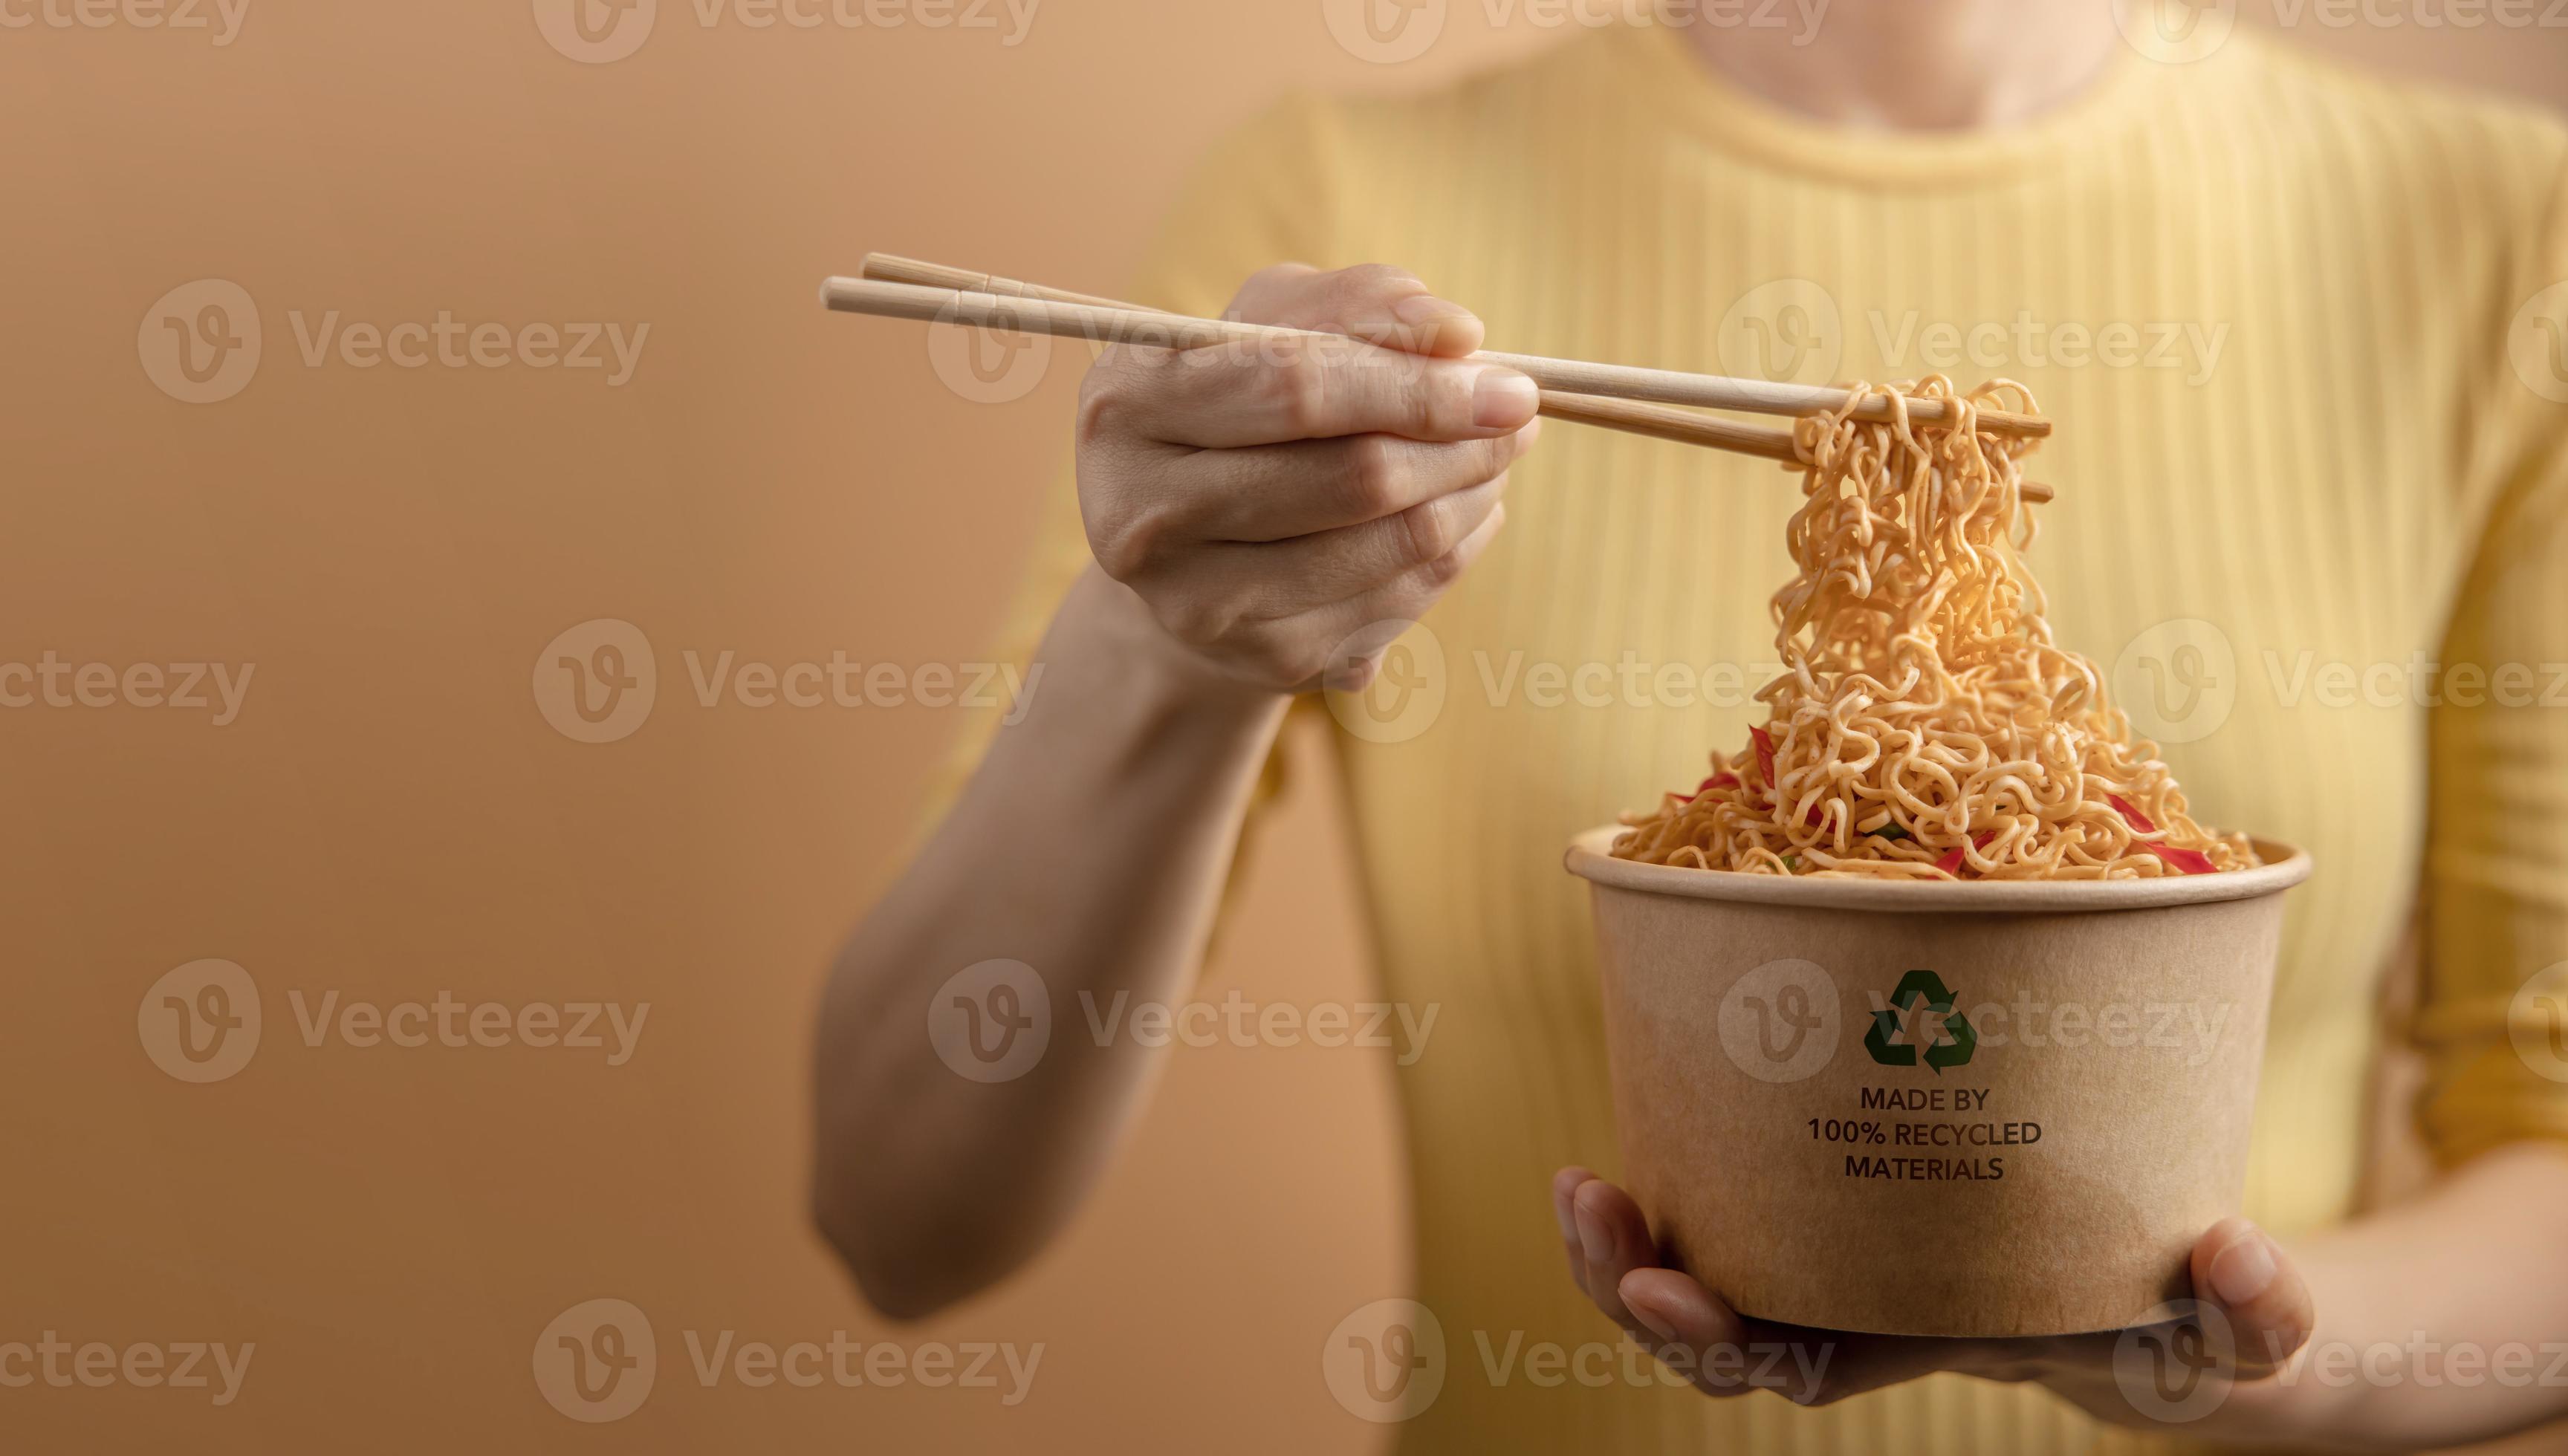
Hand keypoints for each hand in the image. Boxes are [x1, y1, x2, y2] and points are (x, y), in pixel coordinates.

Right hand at [1075, 263, 1539, 693]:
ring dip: (1469, 494)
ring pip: (1388, 548)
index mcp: (1128, 407)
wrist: (1180, 540)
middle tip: (1517, 415)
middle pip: (1351, 479)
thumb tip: (1454, 334)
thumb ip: (1355, 303)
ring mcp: (1200, 603)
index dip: (1411, 381)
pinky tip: (1458, 512)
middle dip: (1458, 441)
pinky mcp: (1264, 660)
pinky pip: (1401, 604)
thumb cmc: (1233, 403)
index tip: (1500, 372)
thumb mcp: (1268, 323)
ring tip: (1492, 455)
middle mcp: (1143, 517)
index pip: (1295, 388)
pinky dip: (1454, 551)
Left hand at [1552, 1166, 2314, 1428]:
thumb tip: (2235, 1252)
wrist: (2173, 1290)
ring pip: (1691, 1268)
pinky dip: (1673, 1158)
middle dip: (1629, 1286)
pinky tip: (1640, 1090)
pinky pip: (1723, 1187)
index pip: (1796, 1361)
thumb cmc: (2190, 1314)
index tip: (1666, 1297)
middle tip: (1590, 1207)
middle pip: (1710, 1329)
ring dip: (1618, 1241)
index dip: (1720, 1342)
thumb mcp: (2238, 1331)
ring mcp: (1832, 1243)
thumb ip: (2259, 1309)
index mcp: (1921, 1334)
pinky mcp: (1832, 1173)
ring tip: (1579, 1185)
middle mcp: (1855, 1299)